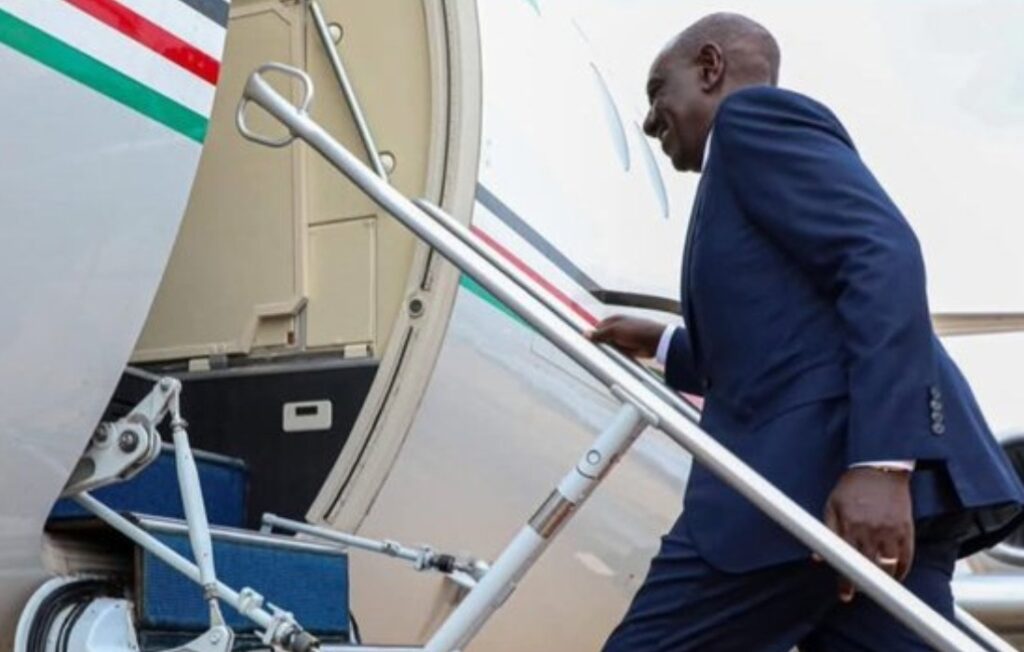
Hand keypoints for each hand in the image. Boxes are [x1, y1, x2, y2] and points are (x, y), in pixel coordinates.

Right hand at [587, 315, 664, 357]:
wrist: (655, 341)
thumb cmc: (637, 331)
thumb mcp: (615, 330)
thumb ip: (600, 333)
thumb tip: (585, 334)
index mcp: (614, 320)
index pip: (598, 327)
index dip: (592, 334)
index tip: (584, 341)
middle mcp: (618, 329)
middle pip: (603, 337)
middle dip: (598, 343)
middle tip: (589, 350)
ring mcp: (623, 339)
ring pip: (609, 346)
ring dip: (605, 351)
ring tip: (597, 356)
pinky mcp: (627, 349)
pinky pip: (616, 353)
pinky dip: (613, 356)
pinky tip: (608, 359)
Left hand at [822, 467, 913, 601]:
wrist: (878, 469)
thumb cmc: (851, 488)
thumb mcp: (831, 506)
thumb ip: (826, 532)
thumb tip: (818, 558)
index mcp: (849, 525)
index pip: (846, 561)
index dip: (846, 581)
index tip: (845, 595)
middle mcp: (870, 530)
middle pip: (868, 567)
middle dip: (864, 584)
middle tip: (861, 591)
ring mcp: (890, 530)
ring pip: (889, 567)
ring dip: (884, 580)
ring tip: (878, 585)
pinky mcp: (906, 529)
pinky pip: (907, 558)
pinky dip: (902, 570)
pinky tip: (896, 575)